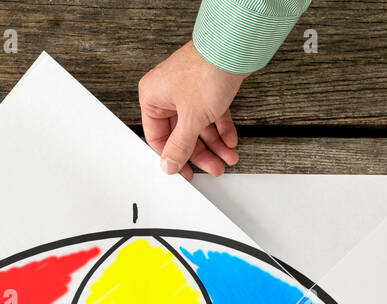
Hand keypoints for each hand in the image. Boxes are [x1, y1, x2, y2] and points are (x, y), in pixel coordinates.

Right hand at [139, 41, 243, 179]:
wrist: (234, 47)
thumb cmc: (206, 71)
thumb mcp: (191, 118)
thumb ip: (180, 146)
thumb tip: (169, 164)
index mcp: (152, 97)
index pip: (158, 137)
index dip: (173, 158)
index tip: (185, 173)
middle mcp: (167, 93)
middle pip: (182, 134)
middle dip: (201, 153)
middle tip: (214, 168)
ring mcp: (188, 90)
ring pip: (199, 126)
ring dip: (215, 144)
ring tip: (228, 157)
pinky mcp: (207, 88)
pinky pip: (211, 115)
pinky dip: (221, 128)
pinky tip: (230, 141)